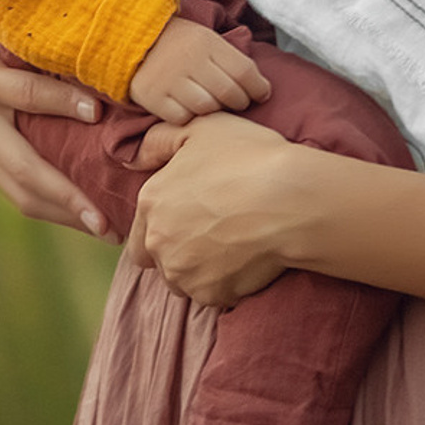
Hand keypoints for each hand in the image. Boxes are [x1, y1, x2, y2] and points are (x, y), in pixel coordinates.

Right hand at [0, 0, 111, 235]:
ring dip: (63, 213)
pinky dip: (53, 204)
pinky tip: (88, 214)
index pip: (23, 94)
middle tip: (104, 218)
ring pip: (18, 190)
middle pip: (21, 166)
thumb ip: (30, 16)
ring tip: (106, 230)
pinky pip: (17, 189)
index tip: (97, 109)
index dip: (59, 102)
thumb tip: (83, 25)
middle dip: (65, 194)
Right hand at [125, 16, 273, 125]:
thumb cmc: (179, 43)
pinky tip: (188, 107)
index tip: (260, 94)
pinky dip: (188, 117)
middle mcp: (189, 60)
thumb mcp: (206, 39)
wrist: (132, 38)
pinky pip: (181, 118)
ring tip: (212, 104)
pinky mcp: (152, 96)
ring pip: (207, 108)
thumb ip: (231, 60)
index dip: (258, 88)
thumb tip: (262, 89)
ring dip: (214, 110)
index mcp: (206, 42)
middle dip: (239, 102)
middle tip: (237, 102)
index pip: (245, 71)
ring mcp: (169, 79)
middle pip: (229, 93)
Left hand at [125, 114, 312, 309]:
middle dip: (179, 253)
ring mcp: (183, 272)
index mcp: (150, 202)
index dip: (165, 228)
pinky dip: (227, 283)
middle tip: (214, 235)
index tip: (193, 221)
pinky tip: (247, 259)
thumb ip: (159, 140)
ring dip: (201, 270)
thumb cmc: (250, 158)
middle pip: (159, 261)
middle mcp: (158, 241)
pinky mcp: (211, 294)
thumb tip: (133, 158)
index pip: (139, 234)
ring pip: (185, 280)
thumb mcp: (201, 129)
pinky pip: (214, 295)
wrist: (290, 200)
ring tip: (234, 246)